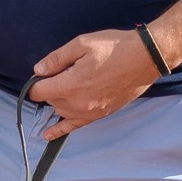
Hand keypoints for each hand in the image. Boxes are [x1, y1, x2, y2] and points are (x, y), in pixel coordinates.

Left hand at [29, 28, 161, 138]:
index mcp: (69, 84)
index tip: (43, 74)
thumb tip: (38, 71)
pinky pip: (75, 126)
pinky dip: (60, 130)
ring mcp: (89, 111)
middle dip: (51, 88)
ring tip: (70, 85)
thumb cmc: (114, 48)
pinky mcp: (100, 114)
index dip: (36, 82)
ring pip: (60, 111)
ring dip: (59, 100)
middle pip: (50, 100)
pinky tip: (48, 135)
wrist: (145, 58)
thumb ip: (56, 59)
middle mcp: (77, 103)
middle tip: (64, 72)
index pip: (38, 91)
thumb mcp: (80, 45)